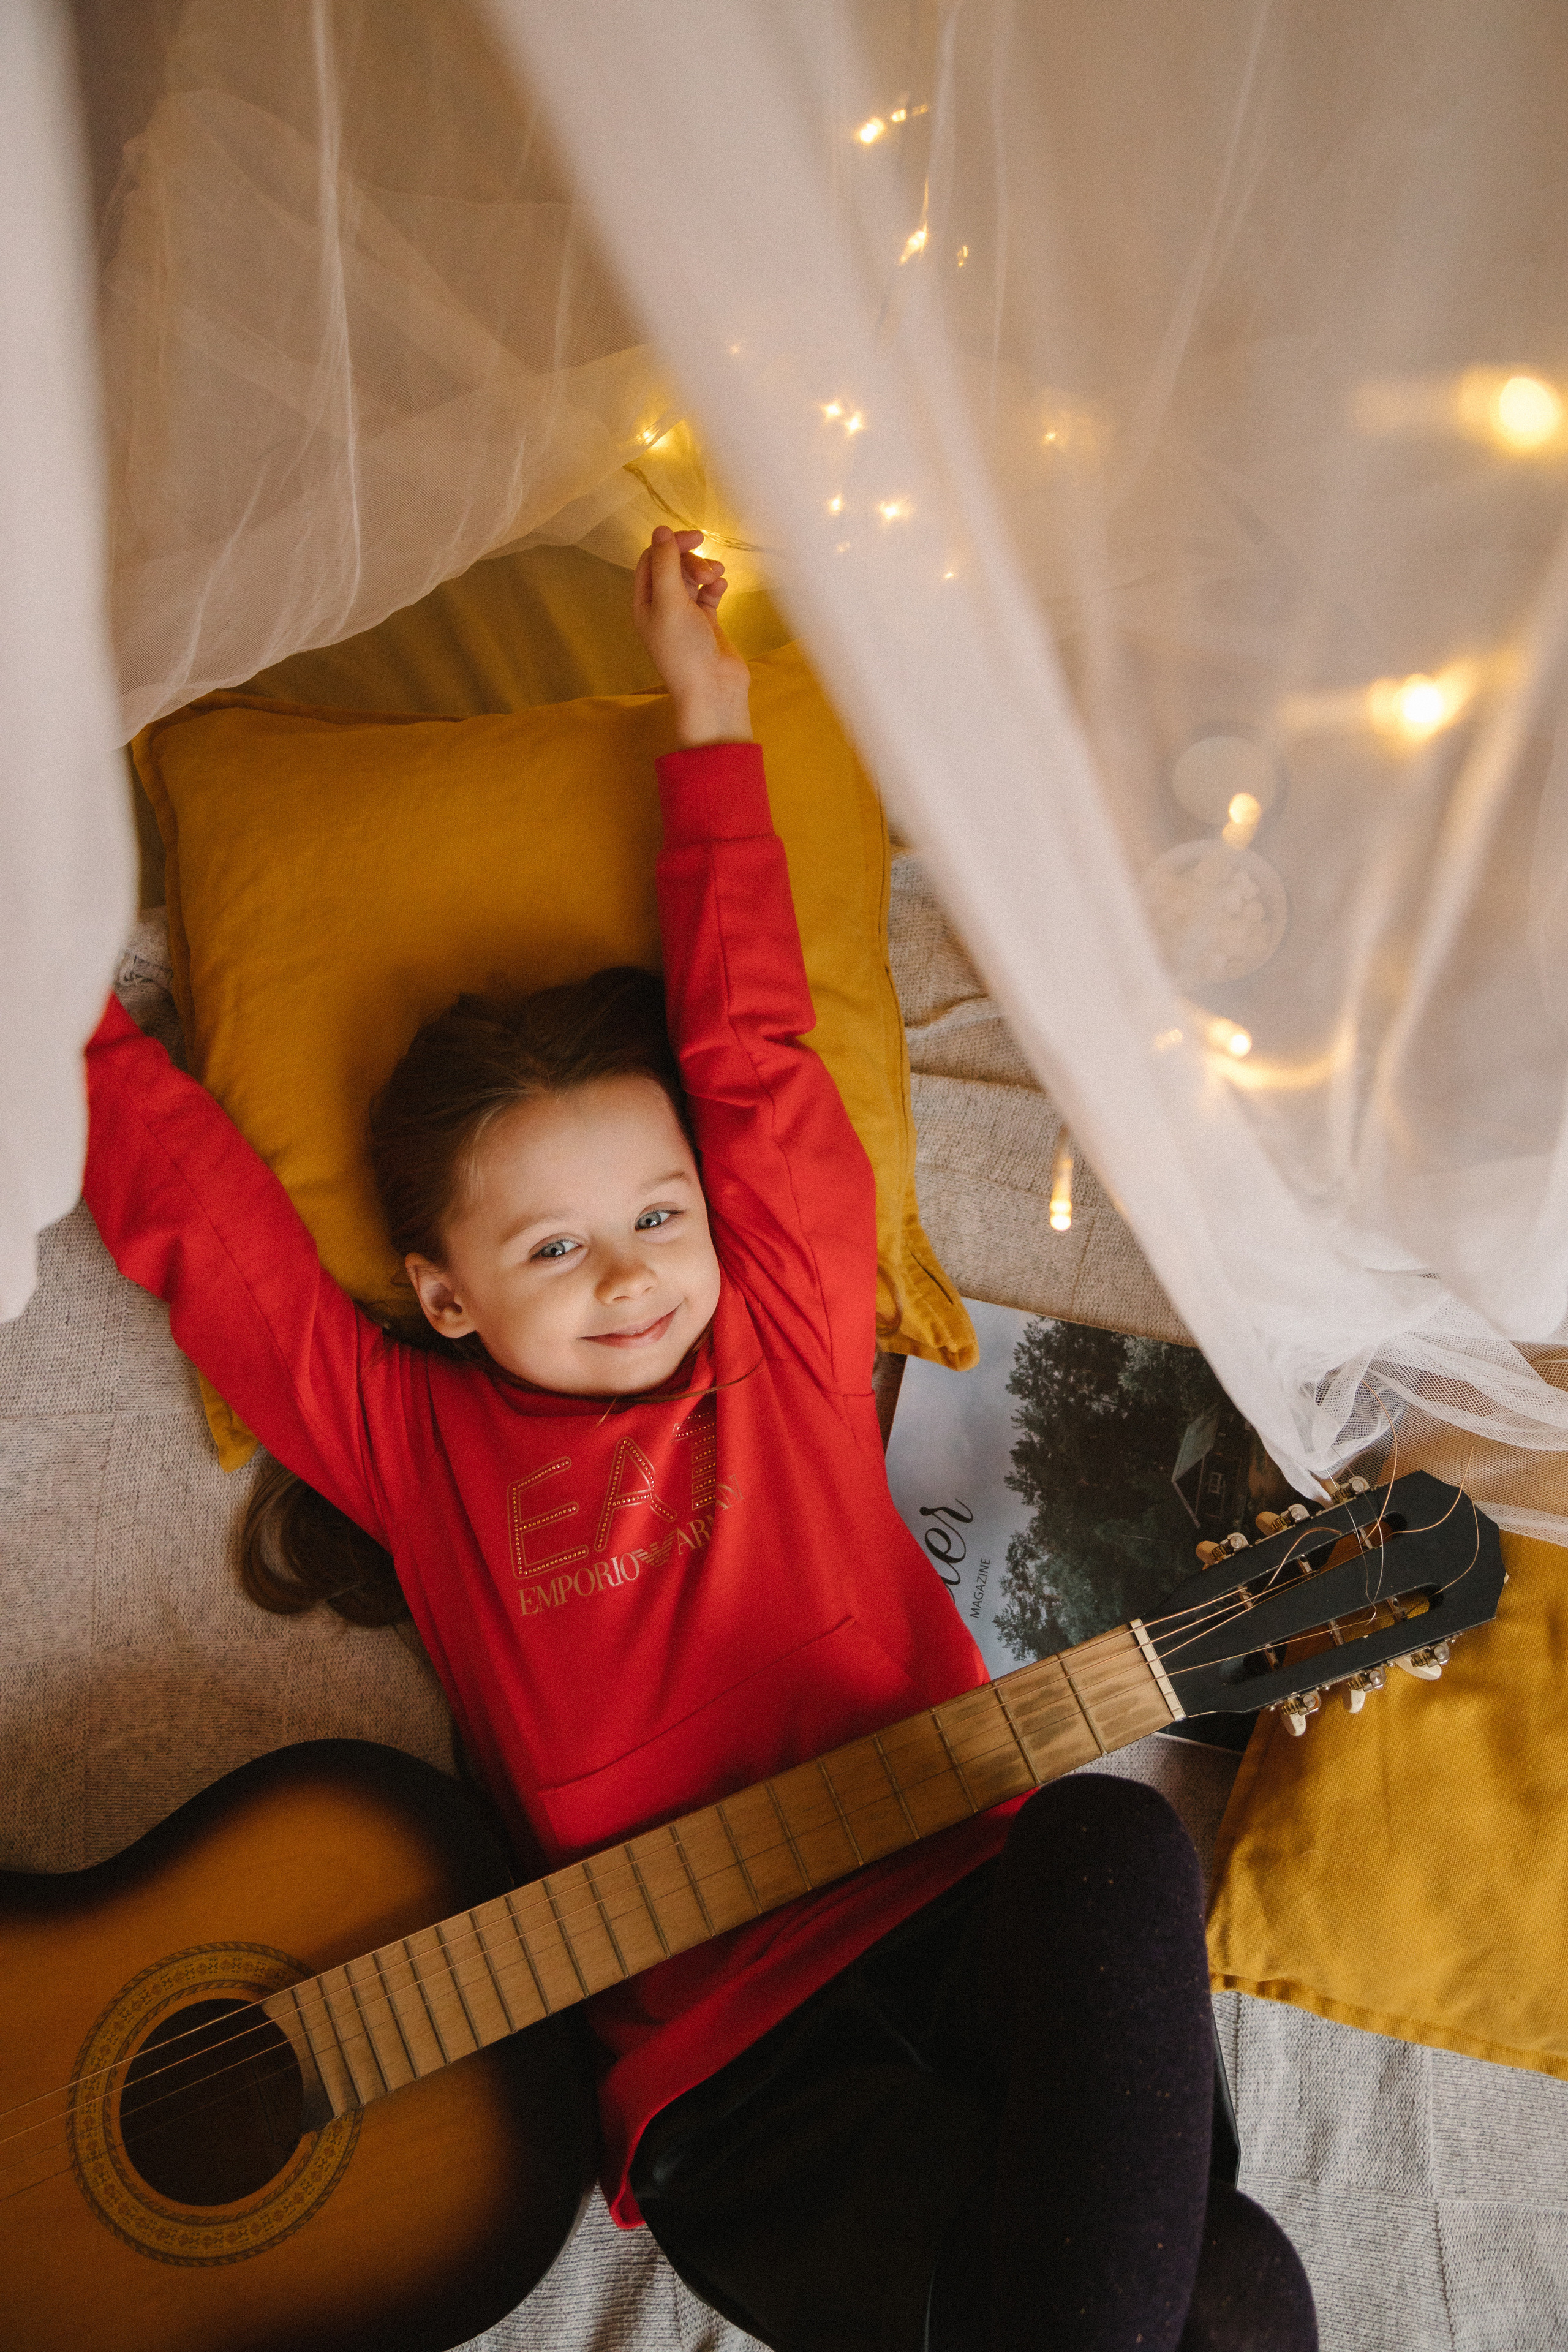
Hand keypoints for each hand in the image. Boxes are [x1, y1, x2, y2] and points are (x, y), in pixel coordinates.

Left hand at [632, 527, 752, 746]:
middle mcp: (662, 607)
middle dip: (691, 560)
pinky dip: (716, 585)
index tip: (693, 539)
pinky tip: (722, 586)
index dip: (670, 545)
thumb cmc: (685, 650)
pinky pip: (709, 592)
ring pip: (692, 577)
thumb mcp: (669, 601)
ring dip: (705, 570)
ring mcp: (685, 614)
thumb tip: (661, 530)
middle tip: (707, 570)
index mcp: (644, 603)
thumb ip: (665, 564)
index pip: (651, 559)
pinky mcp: (706, 622)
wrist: (713, 690)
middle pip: (673, 565)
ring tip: (717, 578)